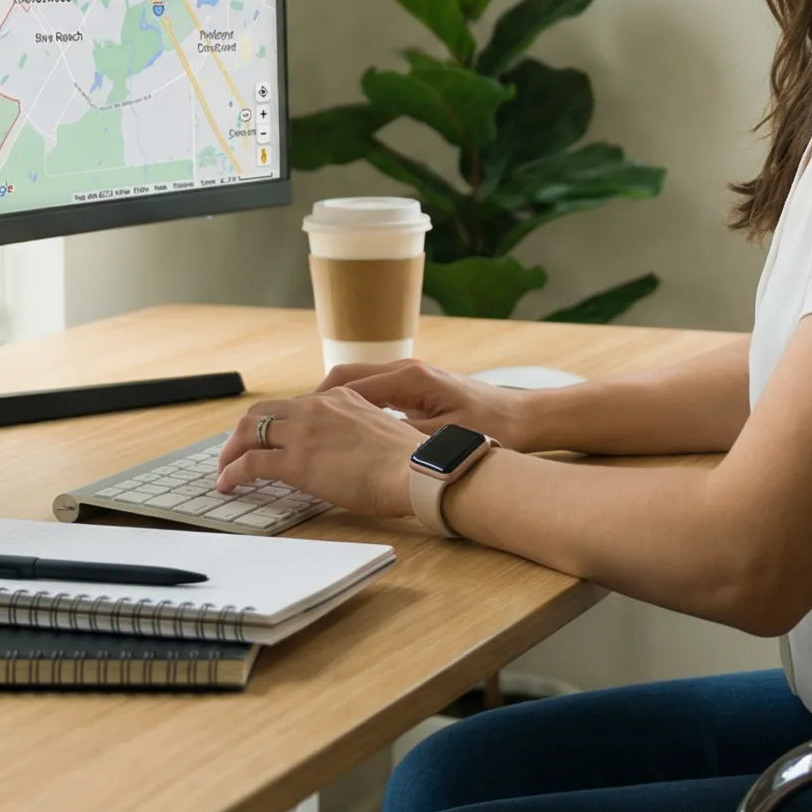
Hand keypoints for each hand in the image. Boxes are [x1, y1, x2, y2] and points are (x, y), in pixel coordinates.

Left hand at [213, 387, 422, 518]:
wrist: (414, 471)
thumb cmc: (408, 461)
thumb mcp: (381, 431)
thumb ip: (357, 431)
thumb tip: (350, 451)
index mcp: (339, 398)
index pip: (293, 405)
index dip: (274, 423)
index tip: (268, 438)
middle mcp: (317, 407)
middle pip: (262, 412)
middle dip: (244, 432)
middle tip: (236, 451)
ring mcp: (303, 433)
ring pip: (248, 432)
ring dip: (231, 450)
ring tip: (225, 469)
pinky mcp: (294, 461)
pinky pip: (250, 463)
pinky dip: (232, 473)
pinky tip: (228, 484)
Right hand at [311, 358, 542, 449]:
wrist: (523, 417)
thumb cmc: (490, 426)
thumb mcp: (444, 436)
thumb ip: (402, 436)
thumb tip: (363, 441)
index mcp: (407, 378)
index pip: (345, 384)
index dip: (314, 405)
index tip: (291, 424)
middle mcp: (404, 370)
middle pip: (343, 379)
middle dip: (313, 401)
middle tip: (288, 426)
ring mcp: (410, 377)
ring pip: (356, 384)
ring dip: (330, 403)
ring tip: (307, 430)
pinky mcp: (417, 389)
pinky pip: (372, 393)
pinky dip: (351, 407)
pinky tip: (342, 431)